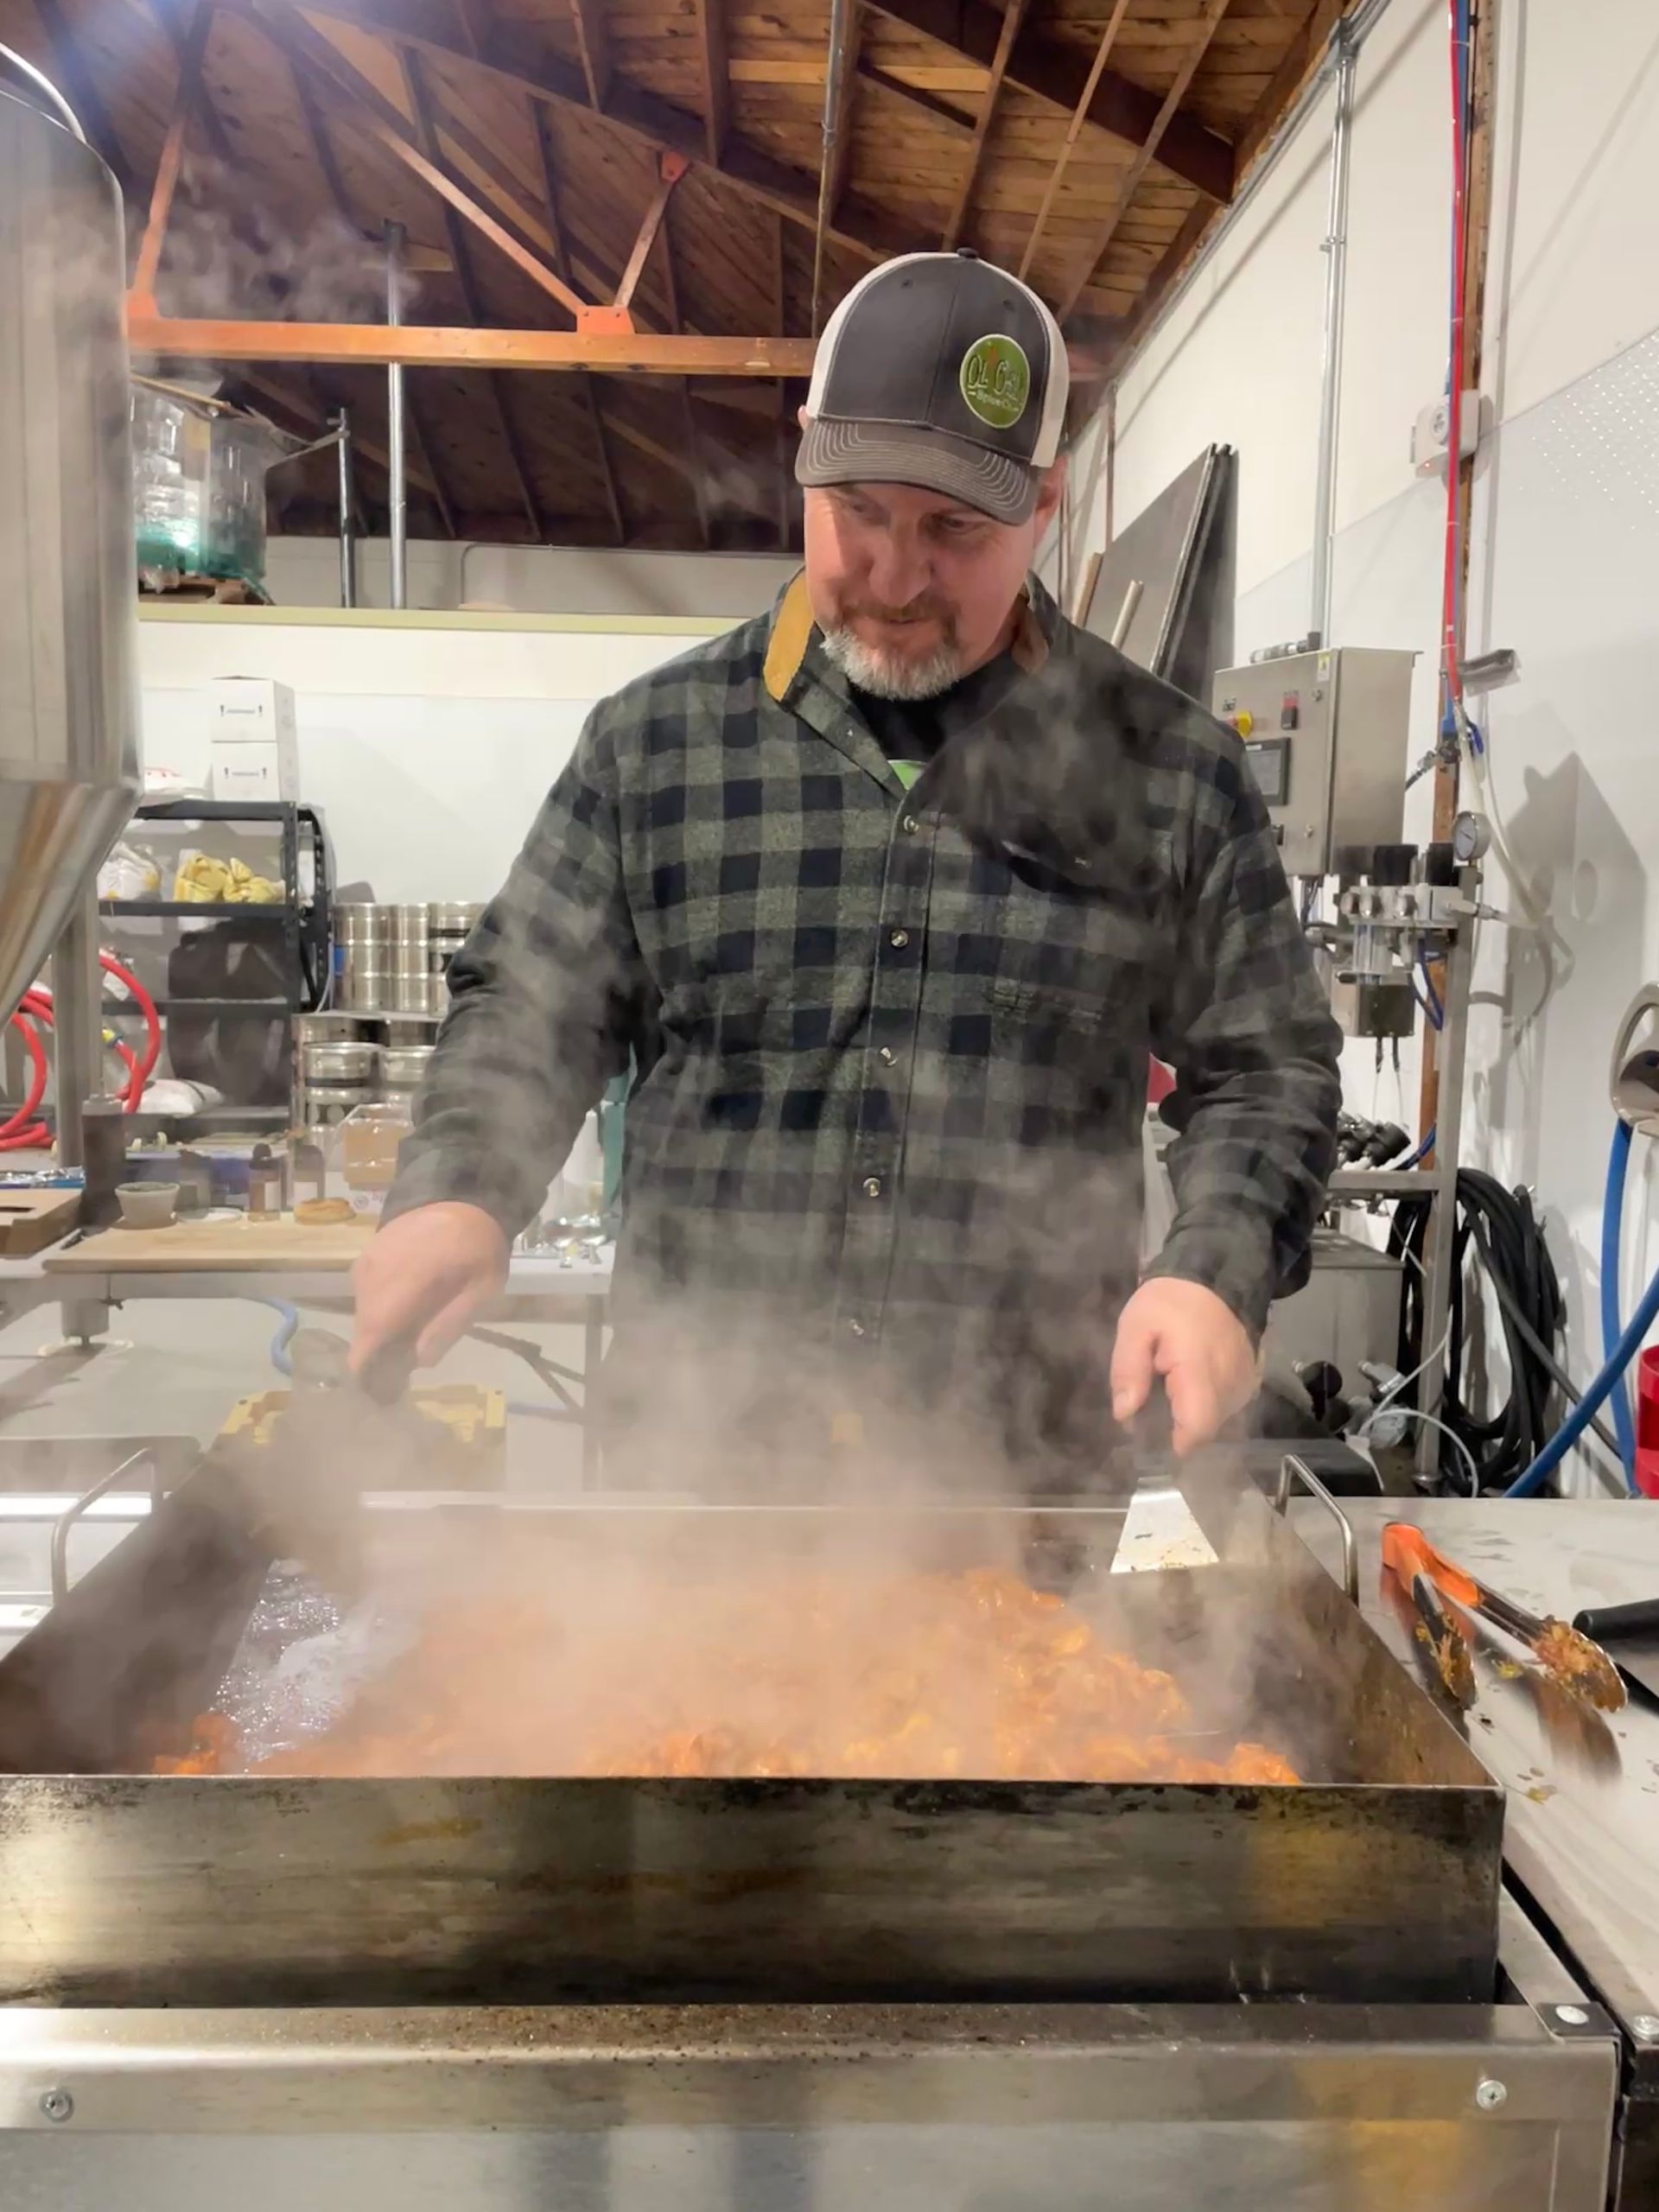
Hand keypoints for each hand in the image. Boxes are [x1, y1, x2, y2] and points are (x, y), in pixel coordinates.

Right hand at [351, 1201, 508, 1377]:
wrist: (459, 1193)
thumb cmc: (478, 1246)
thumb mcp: (482, 1289)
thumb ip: (450, 1325)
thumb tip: (419, 1361)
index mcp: (402, 1283)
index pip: (370, 1335)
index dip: (368, 1369)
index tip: (379, 1393)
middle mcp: (372, 1276)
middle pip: (366, 1332)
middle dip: (381, 1355)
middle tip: (407, 1368)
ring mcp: (364, 1265)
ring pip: (365, 1315)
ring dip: (383, 1332)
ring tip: (412, 1336)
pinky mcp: (364, 1258)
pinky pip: (367, 1296)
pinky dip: (382, 1310)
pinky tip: (406, 1310)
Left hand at [1110, 1277, 1257, 1456]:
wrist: (1217, 1275)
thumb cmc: (1171, 1302)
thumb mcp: (1136, 1325)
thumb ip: (1129, 1369)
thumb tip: (1124, 1414)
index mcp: (1200, 1371)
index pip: (1197, 1429)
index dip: (1172, 1441)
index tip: (1149, 1431)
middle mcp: (1230, 1384)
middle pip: (1204, 1430)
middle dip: (1176, 1425)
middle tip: (1154, 1397)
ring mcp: (1245, 1384)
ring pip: (1217, 1421)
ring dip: (1191, 1413)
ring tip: (1171, 1385)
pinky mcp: (1250, 1380)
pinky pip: (1226, 1406)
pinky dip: (1206, 1402)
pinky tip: (1190, 1382)